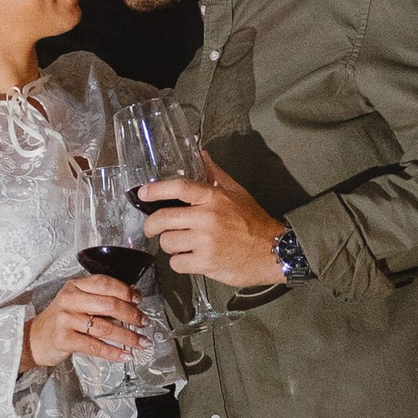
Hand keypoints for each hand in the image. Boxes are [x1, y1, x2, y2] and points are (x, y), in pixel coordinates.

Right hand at [24, 272, 149, 371]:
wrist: (35, 339)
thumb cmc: (62, 320)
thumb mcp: (77, 302)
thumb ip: (100, 298)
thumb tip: (133, 295)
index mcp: (75, 286)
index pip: (104, 283)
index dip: (125, 291)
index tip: (138, 300)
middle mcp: (69, 299)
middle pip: (108, 304)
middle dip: (131, 315)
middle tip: (144, 322)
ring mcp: (65, 319)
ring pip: (105, 327)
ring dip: (128, 337)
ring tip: (141, 342)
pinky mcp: (64, 339)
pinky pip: (95, 346)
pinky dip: (113, 352)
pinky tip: (125, 355)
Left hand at [139, 159, 291, 289]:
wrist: (275, 251)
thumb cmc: (253, 221)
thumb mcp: (237, 192)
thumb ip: (215, 174)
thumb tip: (200, 154)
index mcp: (214, 198)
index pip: (178, 188)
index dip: (156, 190)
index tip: (142, 193)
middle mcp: (207, 218)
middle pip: (163, 219)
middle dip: (152, 225)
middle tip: (153, 228)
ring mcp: (206, 242)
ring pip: (167, 243)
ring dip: (170, 245)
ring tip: (182, 244)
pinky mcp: (206, 264)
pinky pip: (177, 263)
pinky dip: (180, 262)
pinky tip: (191, 258)